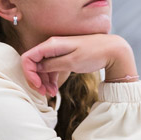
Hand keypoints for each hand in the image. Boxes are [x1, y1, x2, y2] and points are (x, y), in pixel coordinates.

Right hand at [20, 34, 135, 95]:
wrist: (111, 50)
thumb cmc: (93, 54)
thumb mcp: (72, 62)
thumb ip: (52, 65)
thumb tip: (38, 68)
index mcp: (51, 45)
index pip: (28, 57)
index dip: (29, 73)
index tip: (38, 86)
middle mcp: (52, 47)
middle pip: (34, 64)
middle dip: (36, 80)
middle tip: (44, 94)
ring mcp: (57, 52)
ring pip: (42, 68)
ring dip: (43, 82)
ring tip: (52, 94)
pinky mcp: (63, 58)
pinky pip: (51, 69)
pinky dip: (50, 80)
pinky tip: (55, 90)